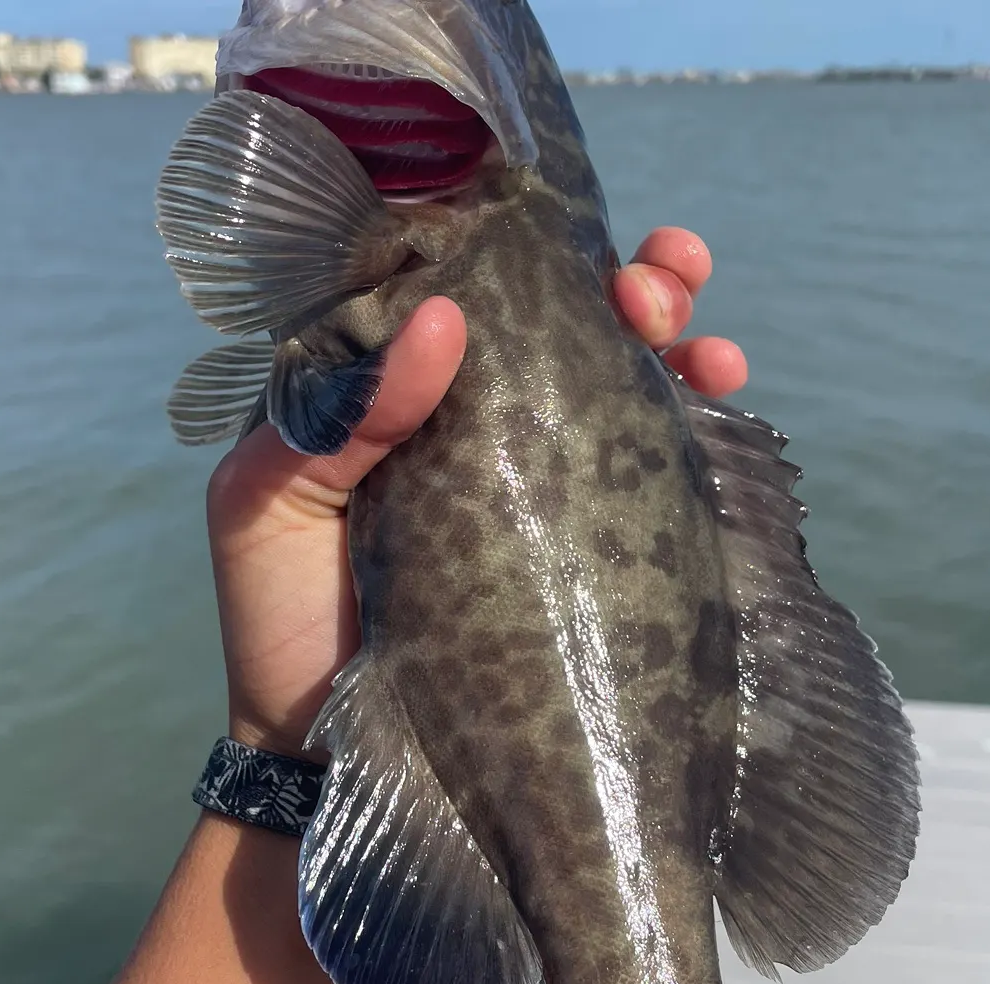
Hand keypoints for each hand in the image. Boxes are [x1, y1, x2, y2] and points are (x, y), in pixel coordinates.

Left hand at [205, 227, 747, 756]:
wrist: (319, 748)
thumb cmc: (277, 619)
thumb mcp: (268, 504)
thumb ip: (340, 415)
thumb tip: (444, 319)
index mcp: (377, 386)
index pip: (458, 281)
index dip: (517, 240)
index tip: (570, 228)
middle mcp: (457, 413)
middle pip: (550, 319)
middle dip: (620, 282)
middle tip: (662, 285)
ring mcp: (519, 473)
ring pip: (603, 378)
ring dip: (668, 341)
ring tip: (708, 343)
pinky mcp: (563, 534)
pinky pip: (631, 462)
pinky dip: (682, 422)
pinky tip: (720, 399)